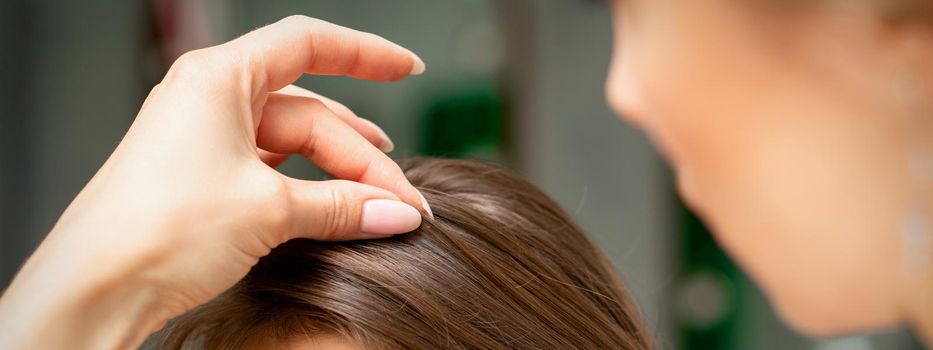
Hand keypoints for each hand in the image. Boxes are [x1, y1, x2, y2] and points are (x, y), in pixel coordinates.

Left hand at [0, 15, 429, 348]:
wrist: (94, 290)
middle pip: (311, 114)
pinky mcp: (204, 180)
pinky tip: (341, 214)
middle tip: (402, 199)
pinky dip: (311, 193)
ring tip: (382, 208)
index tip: (408, 68)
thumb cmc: (160, 230)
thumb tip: (396, 212)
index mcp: (219, 78)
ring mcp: (205, 141)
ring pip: (295, 147)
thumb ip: (342, 205)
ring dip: (341, 178)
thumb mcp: (269, 210)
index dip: (365, 53)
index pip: (307, 45)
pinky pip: (274, 173)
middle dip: (362, 157)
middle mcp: (210, 101)